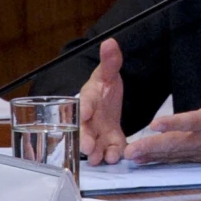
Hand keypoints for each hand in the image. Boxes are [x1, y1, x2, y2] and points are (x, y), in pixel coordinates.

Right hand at [77, 39, 126, 164]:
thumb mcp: (108, 74)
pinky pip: (111, 148)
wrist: (109, 102)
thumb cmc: (103, 88)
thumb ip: (110, 61)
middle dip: (85, 138)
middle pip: (84, 129)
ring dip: (98, 152)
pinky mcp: (110, 140)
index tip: (85, 112)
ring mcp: (98, 131)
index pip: (83, 103)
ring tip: (100, 158)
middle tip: (88, 147)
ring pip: (96, 143)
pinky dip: (114, 153)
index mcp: (86, 99)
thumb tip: (110, 42)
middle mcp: (88, 118)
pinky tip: (118, 158)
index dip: (83, 108)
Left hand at [126, 56, 200, 165]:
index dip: (175, 123)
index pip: (193, 122)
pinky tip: (144, 161)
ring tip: (132, 156)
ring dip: (152, 155)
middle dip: (154, 146)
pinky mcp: (200, 159)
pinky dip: (160, 161)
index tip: (156, 124)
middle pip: (177, 143)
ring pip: (175, 154)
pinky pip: (178, 160)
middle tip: (132, 150)